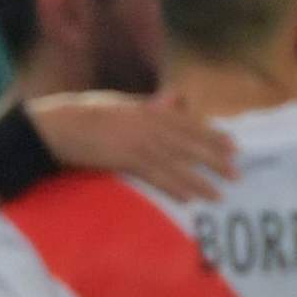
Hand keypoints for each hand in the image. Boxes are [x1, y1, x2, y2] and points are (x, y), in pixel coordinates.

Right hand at [32, 91, 234, 201]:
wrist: (60, 125)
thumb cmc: (88, 113)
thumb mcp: (124, 102)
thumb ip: (152, 104)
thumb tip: (177, 99)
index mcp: (149, 109)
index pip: (189, 123)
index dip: (213, 135)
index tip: (233, 146)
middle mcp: (149, 124)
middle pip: (190, 143)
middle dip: (215, 159)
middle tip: (236, 173)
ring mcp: (138, 142)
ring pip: (177, 162)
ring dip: (200, 179)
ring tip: (219, 193)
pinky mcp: (125, 159)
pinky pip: (156, 176)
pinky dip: (174, 187)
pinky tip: (189, 198)